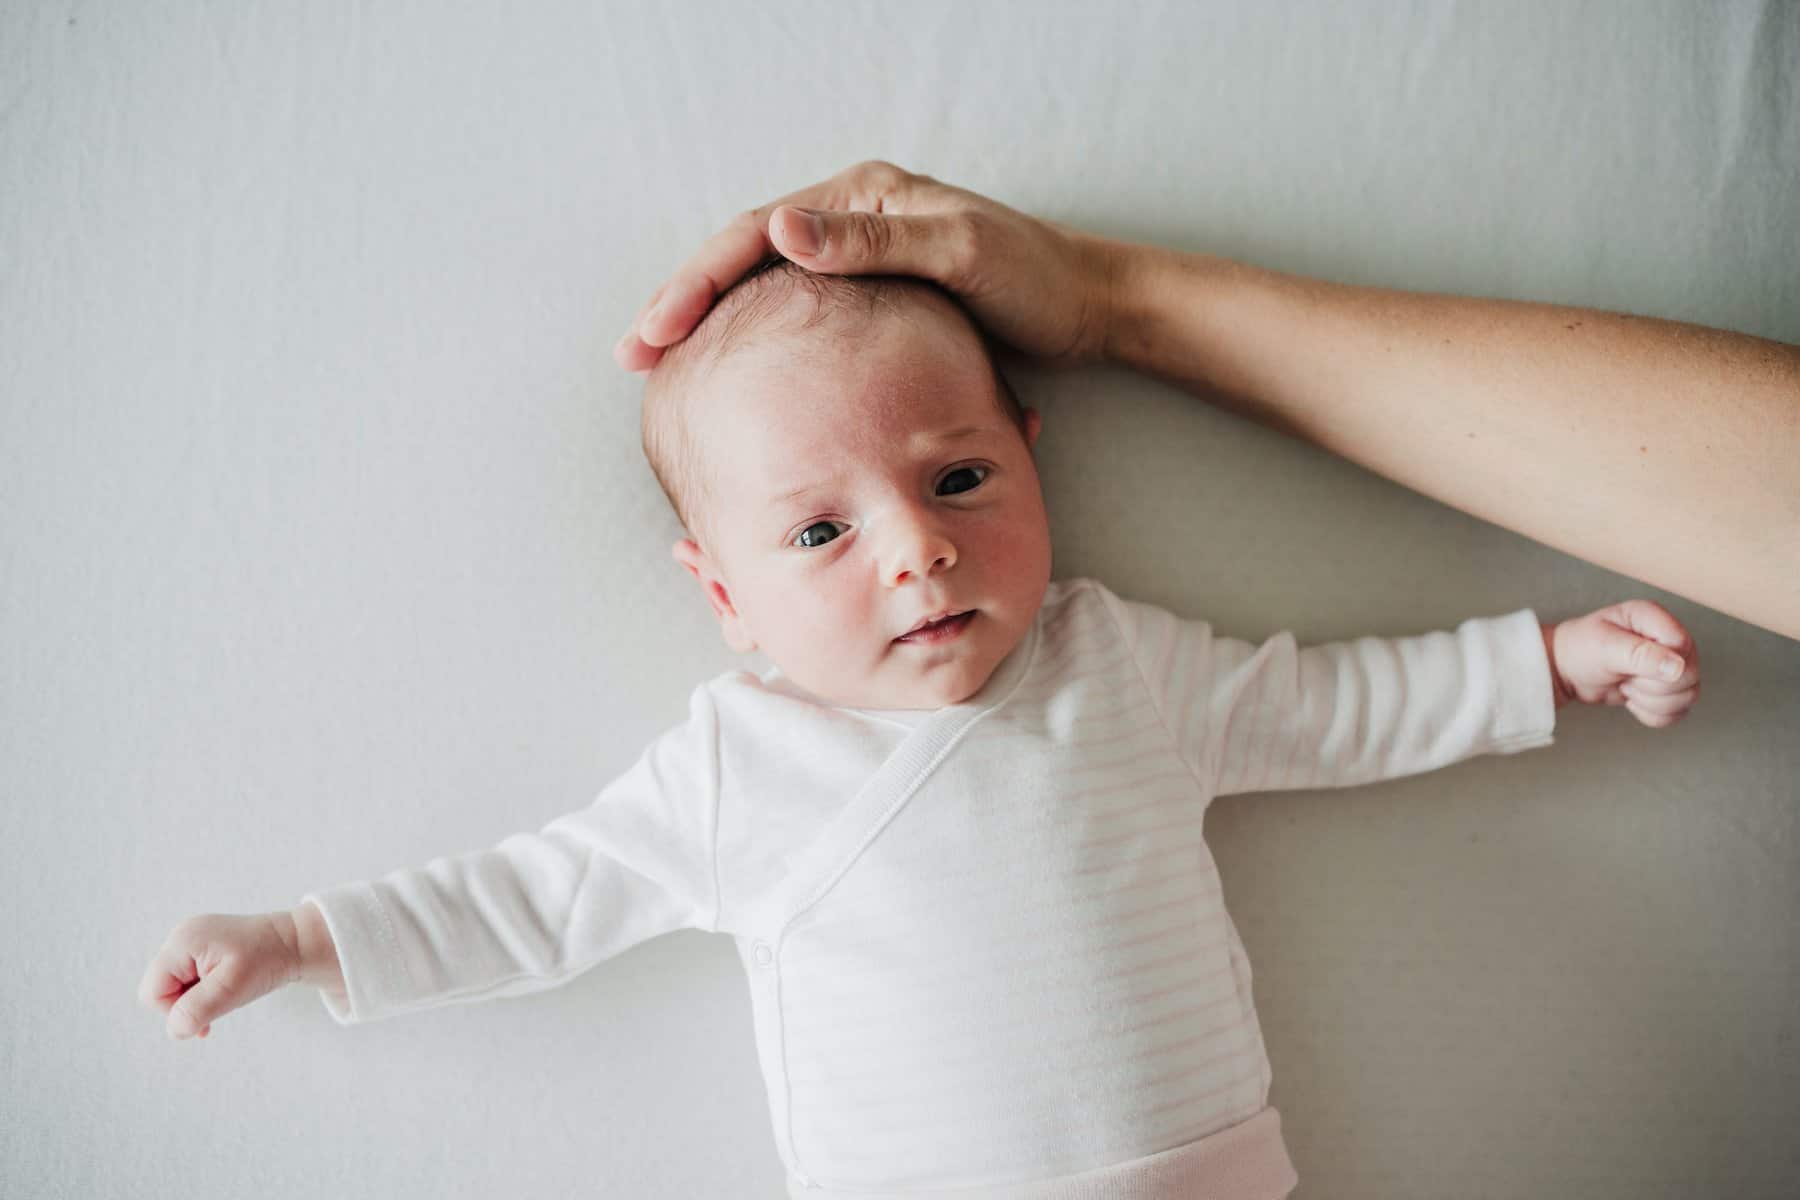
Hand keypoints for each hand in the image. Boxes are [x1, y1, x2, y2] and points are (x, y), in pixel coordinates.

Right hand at [137, 911, 304, 1039]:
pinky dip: (202, 991)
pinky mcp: (201, 949)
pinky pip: (187, 978)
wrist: (294, 942)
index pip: (152, 992)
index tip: (209, 1009)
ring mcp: (190, 941)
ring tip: (226, 993)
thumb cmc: (268, 960)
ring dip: (196, 999)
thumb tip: (173, 1030)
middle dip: (185, 1004)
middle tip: (220, 1002)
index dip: (175, 1010)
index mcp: (182, 942)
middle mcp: (181, 937)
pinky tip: (223, 992)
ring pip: (173, 986)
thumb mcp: (233, 987)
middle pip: (159, 989)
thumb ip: (198, 1008)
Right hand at [614, 159, 1126, 371]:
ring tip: (668, 374)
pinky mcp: (877, 303)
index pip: (754, 234)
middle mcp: (852, 221)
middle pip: (745, 262)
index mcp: (861, 197)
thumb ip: (874, 243)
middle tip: (636, 357)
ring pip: (766, 295)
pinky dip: (761, 348)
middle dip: (687, 307)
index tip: (655, 331)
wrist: (1089, 309)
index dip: (696, 282)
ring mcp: (862, 263)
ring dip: (716, 331)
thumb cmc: (1035, 278)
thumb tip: (781, 229)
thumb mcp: (958, 254)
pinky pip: (801, 322)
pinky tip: (737, 382)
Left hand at [1542, 600, 1700, 727]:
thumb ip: (1641, 654)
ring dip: (1651, 701)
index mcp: (1654, 619)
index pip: (1682, 645)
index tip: (1629, 663)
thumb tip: (1678, 667)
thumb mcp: (1604, 647)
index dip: (1659, 662)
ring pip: (1688, 696)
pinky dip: (1654, 714)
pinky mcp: (1669, 688)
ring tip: (1627, 685)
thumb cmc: (1581, 649)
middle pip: (1689, 675)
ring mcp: (1673, 665)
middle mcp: (1670, 641)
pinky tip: (1633, 700)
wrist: (1568, 671)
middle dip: (1651, 685)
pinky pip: (1679, 711)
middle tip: (1624, 675)